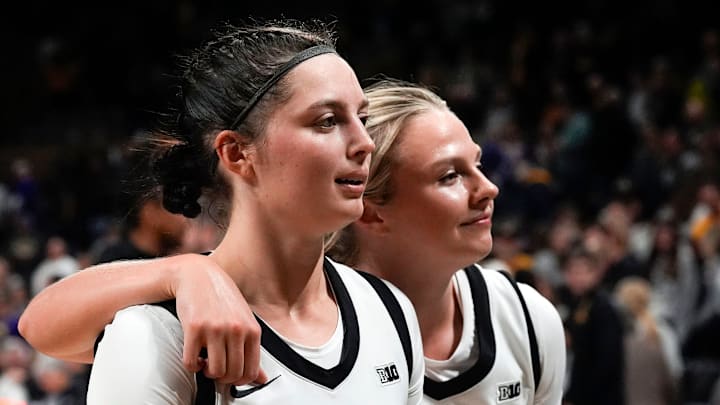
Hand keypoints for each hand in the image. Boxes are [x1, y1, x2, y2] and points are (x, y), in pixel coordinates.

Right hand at [170, 254, 266, 384]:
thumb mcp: (243, 320)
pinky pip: (191, 362)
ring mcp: (216, 328)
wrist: (198, 275)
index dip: (239, 381)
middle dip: (223, 378)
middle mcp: (236, 329)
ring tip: (205, 363)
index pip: (251, 371)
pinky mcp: (194, 328)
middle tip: (216, 369)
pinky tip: (194, 356)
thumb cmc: (221, 297)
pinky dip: (191, 365)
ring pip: (214, 371)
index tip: (231, 377)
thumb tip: (261, 378)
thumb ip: (251, 349)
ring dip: (207, 372)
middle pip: (233, 374)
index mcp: (252, 329)